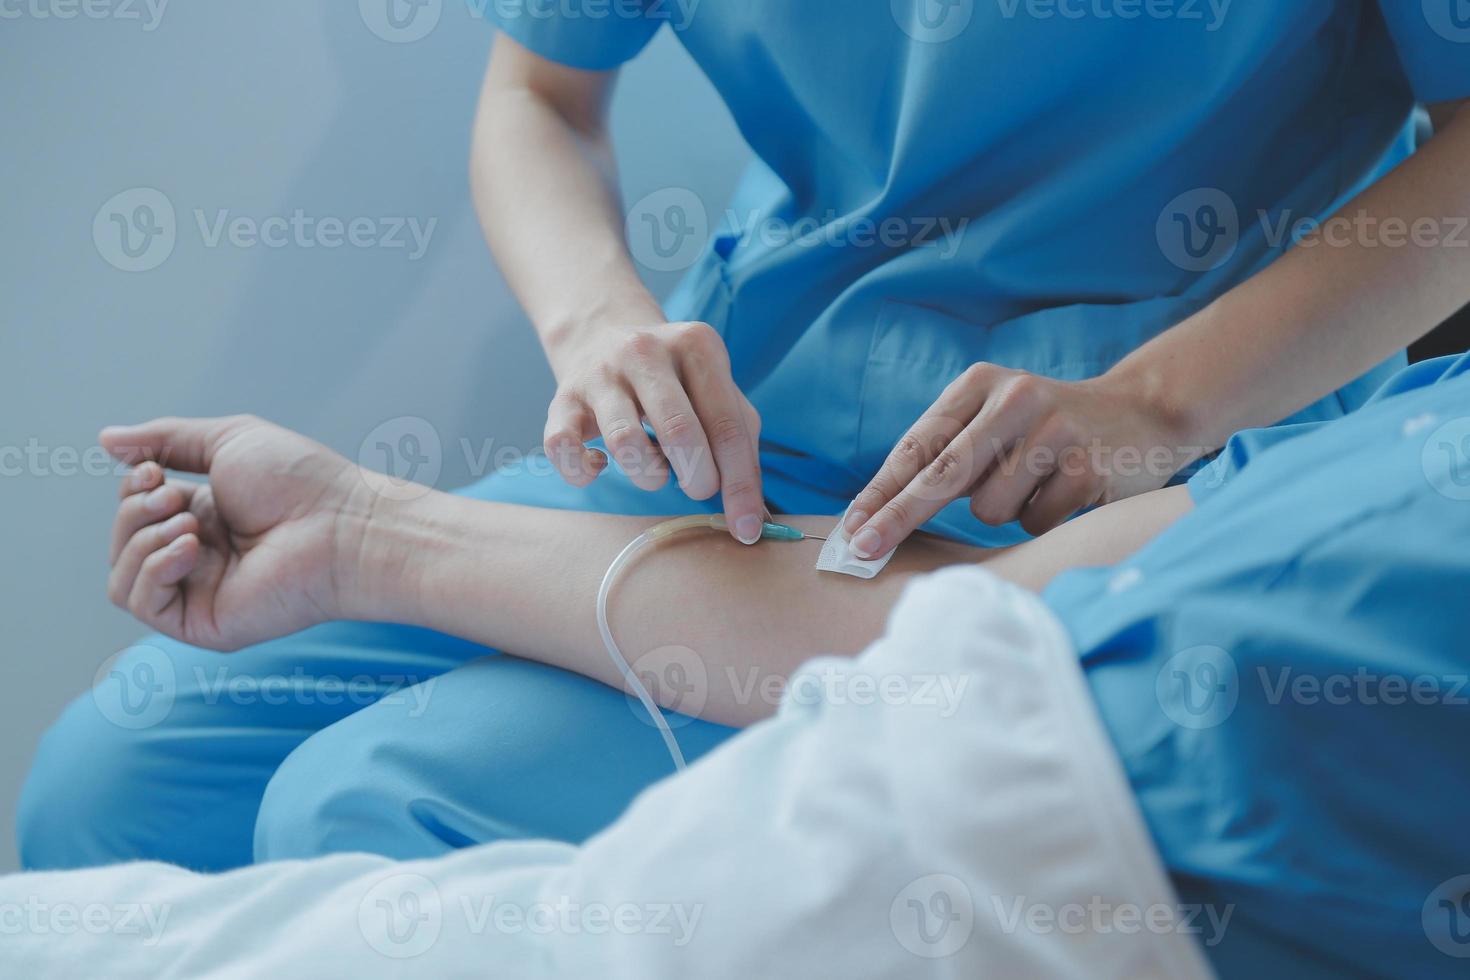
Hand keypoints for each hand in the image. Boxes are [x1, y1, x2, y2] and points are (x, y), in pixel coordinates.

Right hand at [100, 416, 372, 650]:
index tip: (155, 470)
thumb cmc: (302, 482)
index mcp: (204, 518)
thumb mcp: (227, 442)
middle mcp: (199, 559)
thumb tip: (106, 440)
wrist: (342, 525)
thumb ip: (166, 439)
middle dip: (135, 511)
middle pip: (123, 542)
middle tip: (175, 495)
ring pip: (122, 579)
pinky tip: (190, 547)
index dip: (133, 489)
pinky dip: (153, 569)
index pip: (135, 510)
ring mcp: (201, 594)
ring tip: (191, 522)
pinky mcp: (205, 625)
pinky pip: (142, 604)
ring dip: (141, 540)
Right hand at [543, 320, 764, 543]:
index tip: (747, 528)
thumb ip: (741, 442)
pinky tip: (600, 465)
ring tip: (654, 469)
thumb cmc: (676, 380)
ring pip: (625, 443)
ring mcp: (600, 374)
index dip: (741, 485)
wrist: (602, 333)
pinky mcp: (562, 399)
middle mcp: (645, 352)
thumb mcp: (716, 390)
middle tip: (698, 488)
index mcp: (697, 346)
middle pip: (680, 431)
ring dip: (648, 475)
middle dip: (697, 479)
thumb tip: (753, 514)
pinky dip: (584, 471)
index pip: (728, 426)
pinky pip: (563, 448)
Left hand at [843, 366, 1193, 557]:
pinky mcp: (1087, 466)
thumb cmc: (1045, 427)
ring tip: (1034, 483)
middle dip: (897, 517)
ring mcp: (1053, 431)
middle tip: (863, 550)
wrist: (1142, 413)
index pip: (917, 447)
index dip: (880, 492)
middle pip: (940, 475)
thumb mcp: (994, 418)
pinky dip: (1040, 518)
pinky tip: (1064, 490)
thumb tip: (879, 515)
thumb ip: (947, 452)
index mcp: (980, 384)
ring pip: (990, 509)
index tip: (850, 529)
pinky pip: (1034, 522)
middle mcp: (1014, 398)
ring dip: (1002, 512)